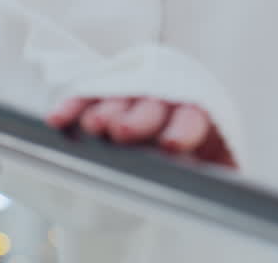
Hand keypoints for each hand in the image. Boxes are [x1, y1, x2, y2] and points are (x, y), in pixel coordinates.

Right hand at [47, 96, 236, 168]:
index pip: (193, 115)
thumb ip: (216, 171)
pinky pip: (86, 96)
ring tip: (94, 126)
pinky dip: (72, 107)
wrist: (175, 131)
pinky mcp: (105, 92)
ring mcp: (134, 91)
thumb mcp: (214, 163)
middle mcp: (165, 96)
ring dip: (104, 110)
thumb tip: (218, 186)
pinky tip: (58, 120)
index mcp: (199, 114)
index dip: (182, 129)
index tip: (171, 146)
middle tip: (123, 132)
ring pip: (118, 95)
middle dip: (138, 117)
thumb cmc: (197, 153)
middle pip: (152, 101)